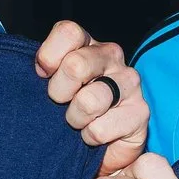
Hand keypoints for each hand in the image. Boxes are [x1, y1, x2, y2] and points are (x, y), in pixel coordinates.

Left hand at [35, 21, 148, 174]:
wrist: (98, 146)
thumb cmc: (69, 108)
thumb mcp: (51, 83)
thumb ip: (43, 69)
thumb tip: (37, 69)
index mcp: (86, 44)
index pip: (68, 32)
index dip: (49, 57)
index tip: (44, 76)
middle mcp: (111, 56)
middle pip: (75, 65)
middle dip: (59, 93)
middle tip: (61, 104)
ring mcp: (129, 82)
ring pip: (89, 101)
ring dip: (75, 119)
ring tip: (78, 122)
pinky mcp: (140, 111)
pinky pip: (100, 129)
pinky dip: (90, 138)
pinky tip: (94, 134)